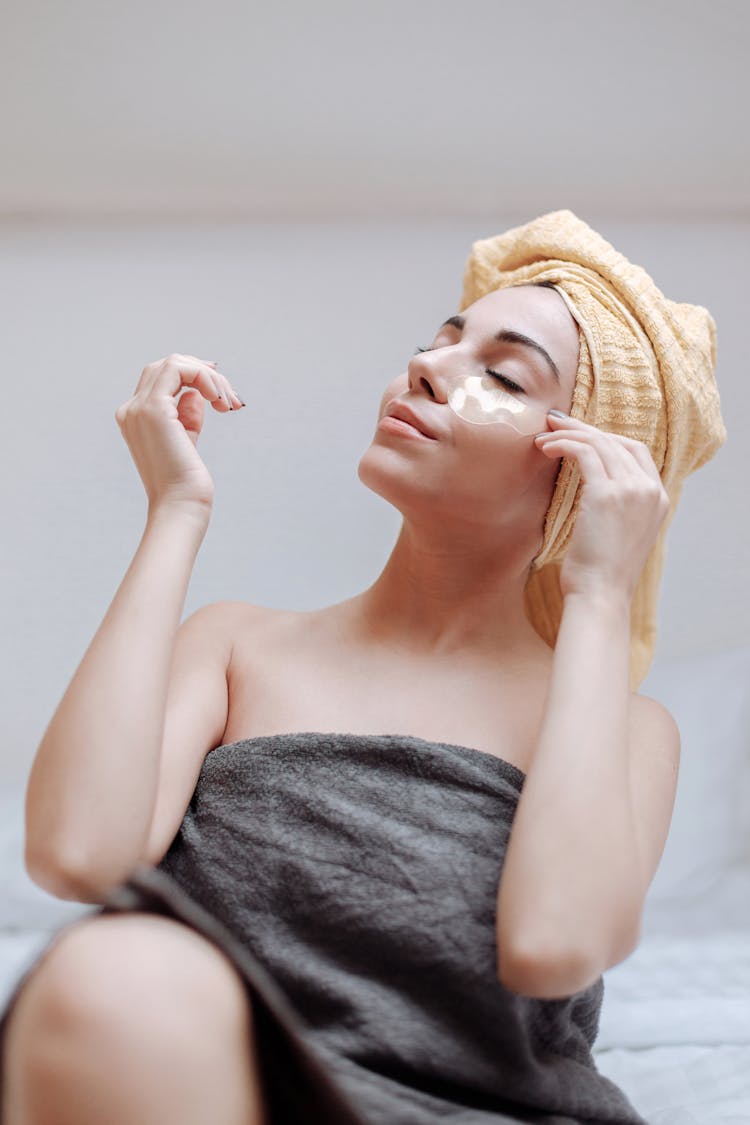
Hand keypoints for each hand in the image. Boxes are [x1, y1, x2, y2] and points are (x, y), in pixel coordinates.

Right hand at [114, 354, 244, 515]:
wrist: (180, 505)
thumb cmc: (186, 482)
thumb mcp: (188, 439)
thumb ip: (188, 413)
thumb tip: (197, 392)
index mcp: (134, 417)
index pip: (160, 378)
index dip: (192, 375)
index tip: (220, 391)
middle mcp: (131, 409)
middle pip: (166, 366)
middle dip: (204, 374)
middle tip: (230, 398)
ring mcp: (138, 408)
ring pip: (174, 363)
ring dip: (209, 377)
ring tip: (228, 403)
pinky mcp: (154, 409)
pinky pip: (179, 370)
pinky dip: (205, 378)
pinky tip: (219, 400)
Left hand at [533, 412, 669, 602]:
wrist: (601, 595)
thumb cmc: (601, 572)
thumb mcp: (621, 534)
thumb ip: (618, 507)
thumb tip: (593, 489)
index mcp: (659, 499)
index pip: (636, 452)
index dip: (607, 438)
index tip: (581, 434)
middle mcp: (650, 490)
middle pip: (618, 442)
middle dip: (585, 428)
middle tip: (556, 422)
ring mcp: (632, 490)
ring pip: (600, 443)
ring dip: (569, 434)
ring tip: (544, 435)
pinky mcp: (607, 494)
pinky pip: (584, 453)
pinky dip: (564, 445)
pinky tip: (545, 448)